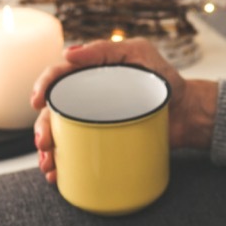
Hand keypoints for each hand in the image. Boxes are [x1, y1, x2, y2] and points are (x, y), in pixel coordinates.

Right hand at [29, 38, 218, 183]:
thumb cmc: (165, 79)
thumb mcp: (140, 54)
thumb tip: (69, 54)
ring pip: (61, 134)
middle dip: (43, 128)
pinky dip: (64, 165)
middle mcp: (87, 96)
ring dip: (48, 151)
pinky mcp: (103, 140)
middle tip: (44, 143)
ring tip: (49, 165)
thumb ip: (107, 50)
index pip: (59, 76)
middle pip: (54, 111)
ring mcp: (94, 120)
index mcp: (91, 72)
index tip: (37, 100)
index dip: (43, 86)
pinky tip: (57, 176)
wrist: (188, 112)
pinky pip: (78, 152)